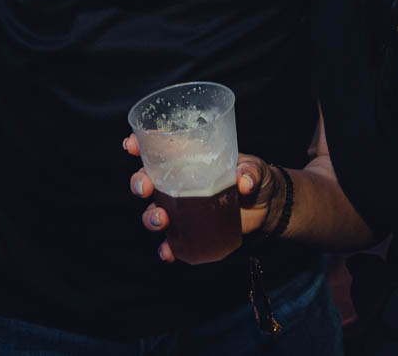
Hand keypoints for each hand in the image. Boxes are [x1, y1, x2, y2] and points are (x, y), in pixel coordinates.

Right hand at [123, 134, 282, 263]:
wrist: (266, 207)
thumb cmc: (255, 177)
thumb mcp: (256, 168)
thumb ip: (251, 171)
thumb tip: (244, 182)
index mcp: (188, 159)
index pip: (157, 149)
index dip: (139, 145)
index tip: (130, 145)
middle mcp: (178, 183)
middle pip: (146, 181)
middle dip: (138, 183)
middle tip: (145, 188)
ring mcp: (182, 208)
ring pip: (153, 212)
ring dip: (150, 217)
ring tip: (161, 220)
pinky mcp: (191, 231)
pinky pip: (172, 242)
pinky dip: (167, 248)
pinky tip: (169, 252)